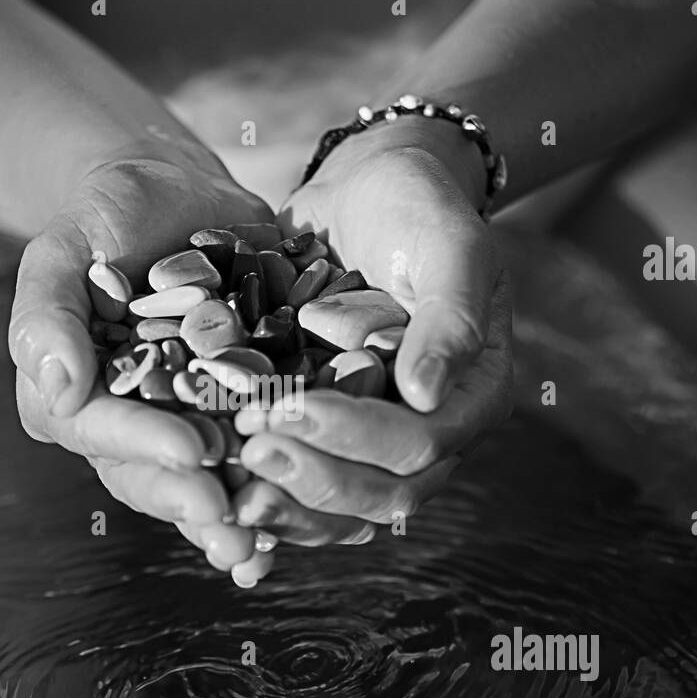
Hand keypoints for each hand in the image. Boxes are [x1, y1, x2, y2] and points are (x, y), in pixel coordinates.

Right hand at [9, 151, 276, 584]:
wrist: (176, 192)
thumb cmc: (103, 216)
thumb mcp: (62, 249)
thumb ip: (46, 316)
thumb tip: (58, 387)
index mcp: (75, 398)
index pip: (102, 432)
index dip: (147, 445)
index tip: (193, 452)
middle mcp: (131, 425)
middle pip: (155, 476)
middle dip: (195, 502)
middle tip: (234, 522)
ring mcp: (189, 424)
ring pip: (208, 482)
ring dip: (239, 516)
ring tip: (268, 542)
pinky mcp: (242, 412)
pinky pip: (261, 455)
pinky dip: (286, 486)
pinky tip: (321, 512)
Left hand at [233, 116, 512, 539]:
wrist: (368, 188)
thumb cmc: (416, 204)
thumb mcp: (448, 243)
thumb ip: (450, 317)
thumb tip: (426, 396)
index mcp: (474, 392)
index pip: (421, 442)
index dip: (356, 437)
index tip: (289, 408)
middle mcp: (432, 429)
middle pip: (383, 492)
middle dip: (315, 479)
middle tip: (251, 448)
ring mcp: (378, 439)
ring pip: (344, 509)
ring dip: (290, 507)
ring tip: (232, 492)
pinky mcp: (331, 436)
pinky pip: (306, 489)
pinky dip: (268, 497)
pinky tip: (222, 492)